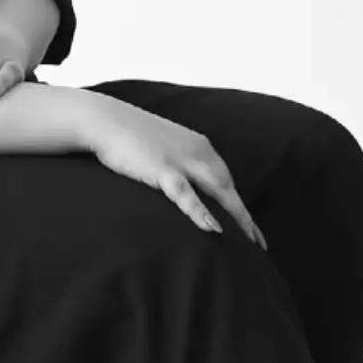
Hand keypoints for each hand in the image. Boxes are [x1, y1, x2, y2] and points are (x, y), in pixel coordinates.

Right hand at [77, 92, 266, 246]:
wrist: (104, 119)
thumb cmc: (128, 135)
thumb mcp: (162, 147)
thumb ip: (178, 163)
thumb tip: (184, 183)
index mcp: (200, 146)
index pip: (226, 180)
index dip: (239, 205)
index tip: (250, 228)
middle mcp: (198, 152)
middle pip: (229, 189)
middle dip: (245, 217)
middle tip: (259, 244)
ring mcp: (181, 160)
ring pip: (217, 191)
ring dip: (236, 218)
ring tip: (248, 242)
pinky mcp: (163, 169)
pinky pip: (186, 194)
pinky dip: (200, 211)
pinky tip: (213, 229)